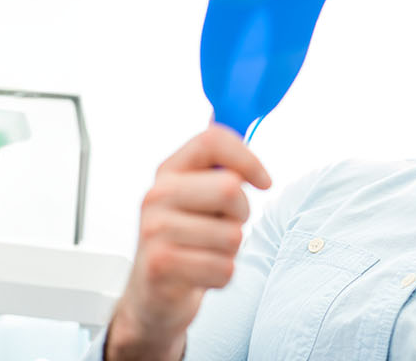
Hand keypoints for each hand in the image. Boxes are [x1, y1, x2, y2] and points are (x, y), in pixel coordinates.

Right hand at [106, 125, 271, 359]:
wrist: (152, 296)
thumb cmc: (186, 242)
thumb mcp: (196, 198)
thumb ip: (217, 166)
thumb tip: (232, 120)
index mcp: (167, 172)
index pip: (212, 141)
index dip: (248, 159)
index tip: (264, 182)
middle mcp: (156, 196)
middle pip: (229, 188)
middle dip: (242, 214)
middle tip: (225, 226)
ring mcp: (154, 230)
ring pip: (232, 235)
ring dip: (231, 251)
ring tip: (208, 253)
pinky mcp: (161, 265)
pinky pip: (223, 268)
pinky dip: (222, 277)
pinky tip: (201, 275)